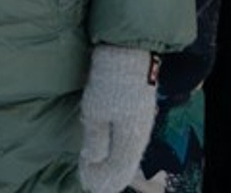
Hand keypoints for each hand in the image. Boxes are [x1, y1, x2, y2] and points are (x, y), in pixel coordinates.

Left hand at [80, 45, 157, 192]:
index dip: (103, 180)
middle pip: (125, 163)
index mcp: (131, 140)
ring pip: (128, 150)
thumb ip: (96, 140)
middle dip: (108, 173)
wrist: (128, 50)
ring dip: (113, 160)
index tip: (88, 185)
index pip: (119, 171)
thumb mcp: (96, 111)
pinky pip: (129, 137)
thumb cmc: (111, 81)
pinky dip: (118, 146)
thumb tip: (93, 164)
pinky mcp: (140, 108)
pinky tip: (109, 144)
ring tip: (97, 166)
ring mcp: (142, 120)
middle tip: (91, 181)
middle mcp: (140, 134)